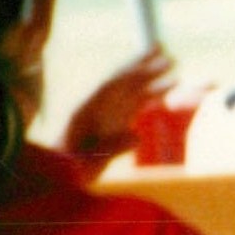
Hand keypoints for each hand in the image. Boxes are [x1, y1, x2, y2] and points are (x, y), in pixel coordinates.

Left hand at [60, 43, 175, 176]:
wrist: (60, 177)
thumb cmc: (71, 170)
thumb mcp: (87, 162)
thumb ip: (110, 149)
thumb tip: (137, 136)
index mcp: (85, 110)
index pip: (110, 86)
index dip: (131, 74)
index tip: (151, 64)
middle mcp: (96, 107)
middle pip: (123, 82)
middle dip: (145, 68)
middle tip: (169, 57)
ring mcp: (105, 114)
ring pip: (131, 93)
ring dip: (152, 81)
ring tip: (174, 70)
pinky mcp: (112, 125)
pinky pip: (133, 107)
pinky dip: (149, 98)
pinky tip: (165, 94)